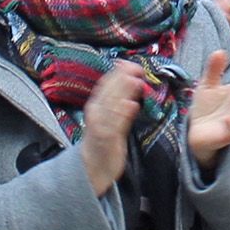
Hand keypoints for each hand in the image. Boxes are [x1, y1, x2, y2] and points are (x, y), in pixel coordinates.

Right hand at [79, 65, 148, 195]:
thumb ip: (120, 101)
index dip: (117, 72)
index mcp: (96, 105)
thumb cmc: (104, 139)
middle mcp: (96, 113)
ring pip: (112, 105)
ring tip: (136, 81)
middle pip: (108, 92)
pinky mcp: (107, 140)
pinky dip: (123, 115)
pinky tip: (132, 106)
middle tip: (136, 68)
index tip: (131, 63)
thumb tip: (133, 81)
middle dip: (122, 78)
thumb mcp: (110, 117)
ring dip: (124, 92)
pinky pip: (115, 125)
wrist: (92, 166)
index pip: (105, 84)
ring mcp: (100, 126)